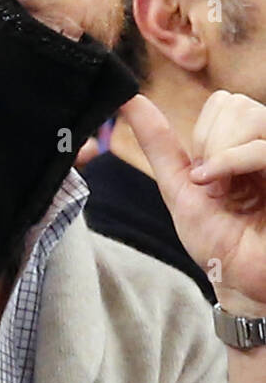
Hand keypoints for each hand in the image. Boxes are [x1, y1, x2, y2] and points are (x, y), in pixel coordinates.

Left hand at [121, 92, 265, 316]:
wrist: (242, 283)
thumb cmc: (217, 240)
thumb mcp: (178, 185)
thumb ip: (158, 142)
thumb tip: (130, 100)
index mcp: (246, 145)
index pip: (225, 102)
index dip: (203, 133)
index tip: (200, 174)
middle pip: (236, 104)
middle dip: (208, 143)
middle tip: (209, 184)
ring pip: (251, 116)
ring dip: (220, 155)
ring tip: (221, 191)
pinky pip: (262, 148)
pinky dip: (230, 161)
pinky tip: (217, 185)